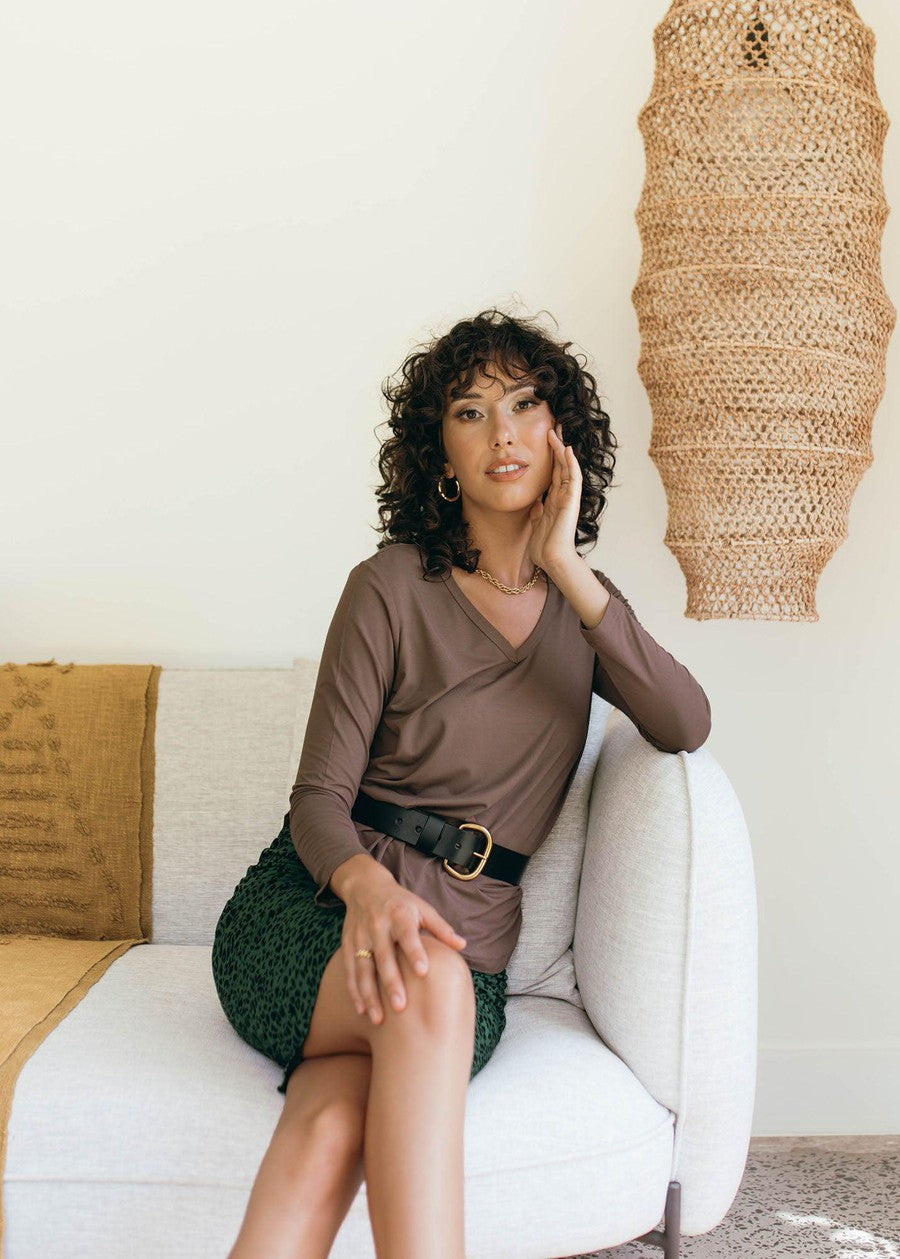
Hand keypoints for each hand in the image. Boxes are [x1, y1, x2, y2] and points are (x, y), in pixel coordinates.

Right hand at [341, 876, 466, 1023]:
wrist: (365, 887)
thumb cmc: (401, 902)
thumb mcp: (422, 908)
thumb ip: (441, 928)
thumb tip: (463, 946)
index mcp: (399, 915)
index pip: (407, 935)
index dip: (415, 952)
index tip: (423, 971)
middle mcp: (378, 925)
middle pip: (384, 957)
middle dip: (391, 982)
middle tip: (401, 1007)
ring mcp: (360, 936)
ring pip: (363, 969)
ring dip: (369, 994)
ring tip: (378, 1019)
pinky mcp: (348, 945)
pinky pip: (350, 971)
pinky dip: (354, 991)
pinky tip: (362, 1011)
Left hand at [527, 420, 581, 573]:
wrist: (552, 560)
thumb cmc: (544, 547)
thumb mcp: (536, 524)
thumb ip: (538, 512)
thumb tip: (535, 502)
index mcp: (554, 501)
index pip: (553, 473)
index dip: (550, 456)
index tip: (545, 440)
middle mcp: (562, 497)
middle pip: (560, 465)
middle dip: (556, 446)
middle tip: (553, 427)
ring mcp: (568, 498)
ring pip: (567, 468)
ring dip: (562, 449)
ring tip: (556, 431)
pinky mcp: (571, 502)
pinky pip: (572, 479)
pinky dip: (570, 464)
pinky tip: (566, 450)